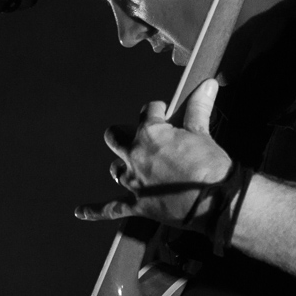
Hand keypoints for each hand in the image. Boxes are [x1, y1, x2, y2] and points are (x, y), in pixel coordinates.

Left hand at [76, 78, 232, 226]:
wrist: (215, 201)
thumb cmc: (209, 166)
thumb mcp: (202, 133)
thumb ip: (198, 108)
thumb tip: (207, 84)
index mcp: (150, 134)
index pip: (147, 112)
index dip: (157, 112)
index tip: (165, 114)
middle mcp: (135, 155)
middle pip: (116, 137)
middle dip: (123, 133)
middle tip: (136, 136)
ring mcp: (134, 182)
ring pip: (115, 170)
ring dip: (121, 166)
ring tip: (129, 165)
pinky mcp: (138, 206)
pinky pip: (111, 209)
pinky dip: (95, 210)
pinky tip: (81, 211)